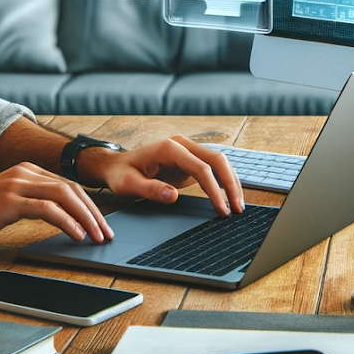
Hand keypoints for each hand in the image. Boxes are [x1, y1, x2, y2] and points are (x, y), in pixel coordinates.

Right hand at [0, 163, 112, 244]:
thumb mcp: (7, 201)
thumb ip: (30, 201)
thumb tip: (58, 217)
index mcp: (27, 170)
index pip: (68, 185)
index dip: (88, 205)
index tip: (99, 224)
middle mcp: (25, 172)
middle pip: (72, 189)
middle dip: (93, 212)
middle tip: (105, 233)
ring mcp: (18, 184)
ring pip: (65, 196)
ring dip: (85, 218)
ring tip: (95, 236)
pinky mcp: (10, 201)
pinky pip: (47, 209)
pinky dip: (67, 222)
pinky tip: (76, 235)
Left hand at [82, 135, 244, 215]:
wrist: (115, 165)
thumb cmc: (120, 174)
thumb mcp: (128, 184)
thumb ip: (149, 189)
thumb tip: (172, 195)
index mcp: (169, 148)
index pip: (201, 168)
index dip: (214, 189)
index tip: (221, 209)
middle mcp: (182, 145)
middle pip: (217, 160)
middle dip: (231, 184)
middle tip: (238, 209)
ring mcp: (187, 151)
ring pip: (219, 162)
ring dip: (231, 182)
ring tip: (238, 206)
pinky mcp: (189, 161)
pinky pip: (213, 169)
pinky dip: (224, 182)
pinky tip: (230, 197)